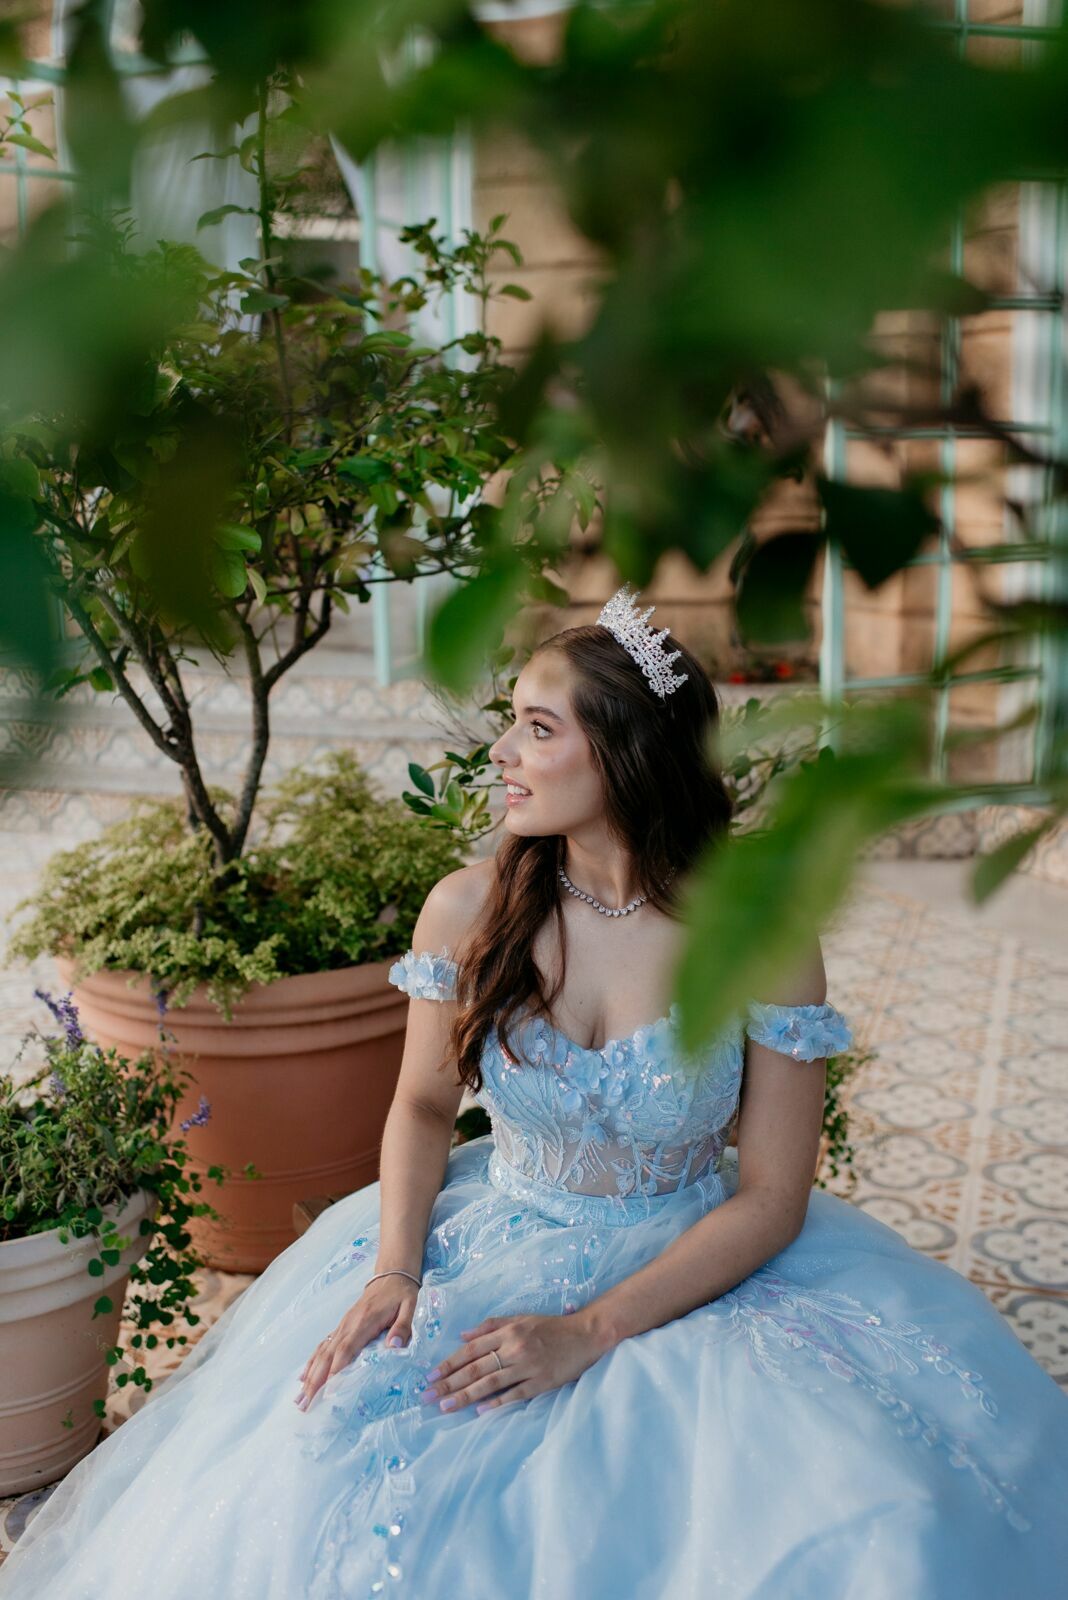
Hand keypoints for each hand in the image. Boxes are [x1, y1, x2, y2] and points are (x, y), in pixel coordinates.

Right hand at [297, 1275, 419, 1409]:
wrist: (391, 1275)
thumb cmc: (401, 1294)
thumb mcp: (409, 1307)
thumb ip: (402, 1327)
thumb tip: (394, 1346)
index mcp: (364, 1322)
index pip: (346, 1349)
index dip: (335, 1370)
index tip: (326, 1392)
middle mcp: (348, 1325)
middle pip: (328, 1355)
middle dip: (315, 1380)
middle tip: (304, 1404)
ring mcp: (342, 1326)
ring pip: (322, 1352)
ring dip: (310, 1375)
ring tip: (300, 1398)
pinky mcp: (341, 1327)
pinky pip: (323, 1345)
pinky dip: (312, 1362)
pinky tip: (303, 1376)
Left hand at [420, 1311, 607, 1415]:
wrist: (585, 1335)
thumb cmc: (550, 1326)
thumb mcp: (520, 1318)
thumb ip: (491, 1326)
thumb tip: (462, 1336)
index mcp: (507, 1331)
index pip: (471, 1349)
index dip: (449, 1363)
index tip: (431, 1375)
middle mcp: (514, 1348)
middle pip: (475, 1368)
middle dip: (449, 1383)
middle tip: (428, 1396)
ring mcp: (528, 1366)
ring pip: (490, 1383)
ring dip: (465, 1396)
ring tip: (445, 1406)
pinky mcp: (541, 1382)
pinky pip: (514, 1395)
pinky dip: (496, 1403)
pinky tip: (479, 1411)